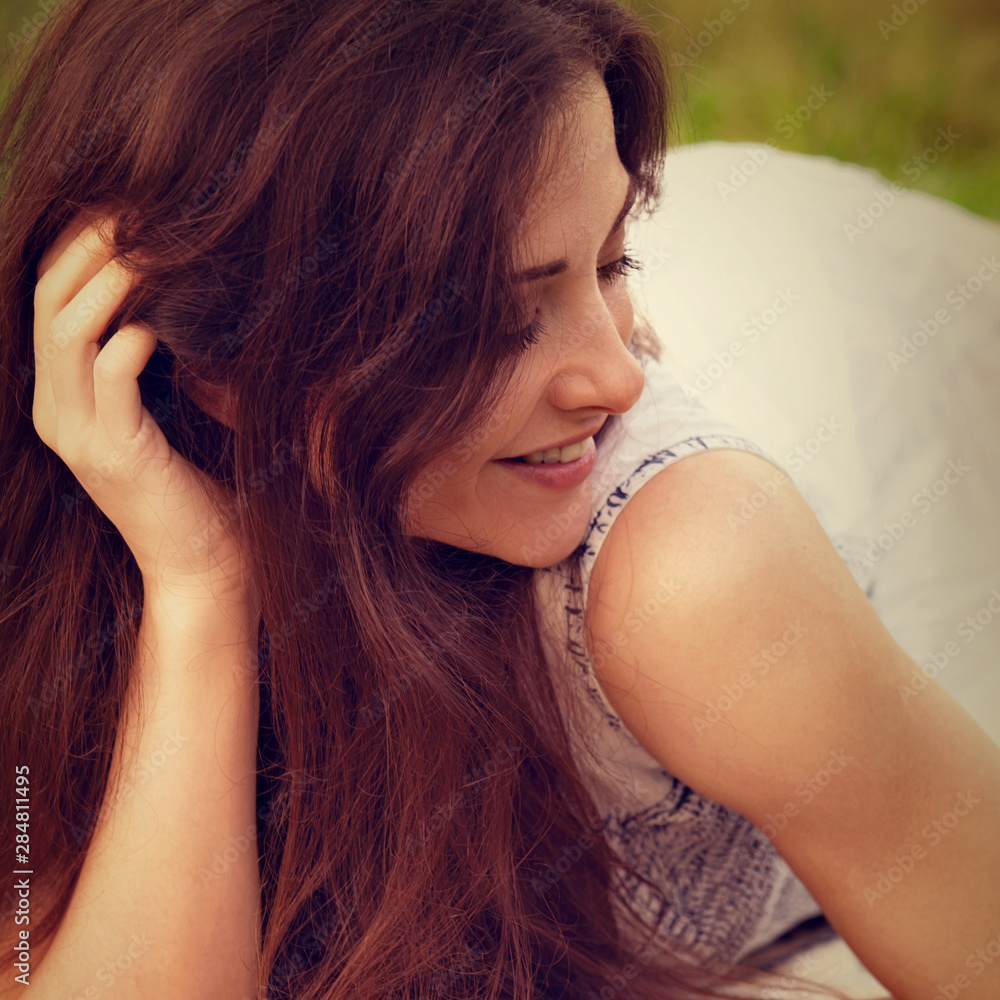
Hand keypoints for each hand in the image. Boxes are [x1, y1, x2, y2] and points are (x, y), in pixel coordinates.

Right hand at [32, 212, 258, 620]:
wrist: (206, 565)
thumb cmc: (200, 485)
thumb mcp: (168, 410)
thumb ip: (154, 360)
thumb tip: (175, 294)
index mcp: (63, 398)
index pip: (49, 298)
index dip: (81, 246)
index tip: (129, 207)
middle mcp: (56, 411)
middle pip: (47, 299)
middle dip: (91, 244)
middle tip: (142, 206)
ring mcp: (77, 435)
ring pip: (68, 328)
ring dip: (112, 278)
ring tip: (156, 245)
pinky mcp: (115, 454)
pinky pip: (112, 375)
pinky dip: (136, 335)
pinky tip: (169, 319)